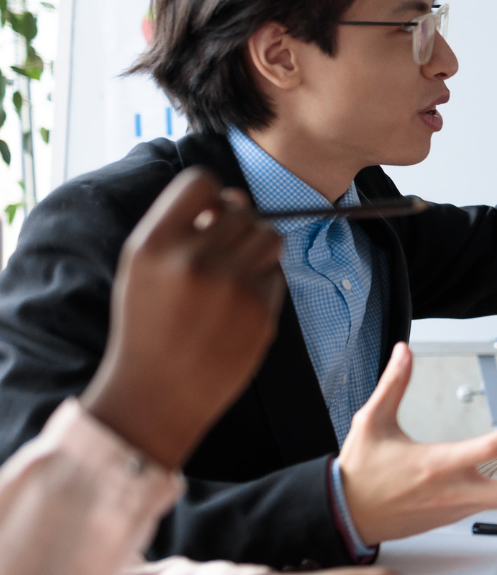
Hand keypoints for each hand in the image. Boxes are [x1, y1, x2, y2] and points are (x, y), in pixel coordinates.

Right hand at [81, 167, 283, 468]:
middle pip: (242, 210)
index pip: (200, 181)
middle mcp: (195, 259)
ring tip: (235, 271)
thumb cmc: (149, 325)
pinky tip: (237, 306)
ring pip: (270, 237)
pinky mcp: (261, 313)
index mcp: (155, 244)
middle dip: (237, 226)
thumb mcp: (143, 269)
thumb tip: (235, 199)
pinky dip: (263, 283)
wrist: (158, 393)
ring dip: (258, 247)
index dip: (211, 194)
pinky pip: (276, 275)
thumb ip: (181, 227)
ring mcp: (232, 287)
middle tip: (221, 253)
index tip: (209, 213)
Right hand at [337, 343, 496, 543]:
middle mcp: (455, 491)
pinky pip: (493, 506)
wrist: (344, 516)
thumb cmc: (359, 472)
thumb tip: (403, 350)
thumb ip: (393, 384)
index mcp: (438, 464)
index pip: (490, 448)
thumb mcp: (372, 422)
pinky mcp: (455, 517)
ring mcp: (458, 508)